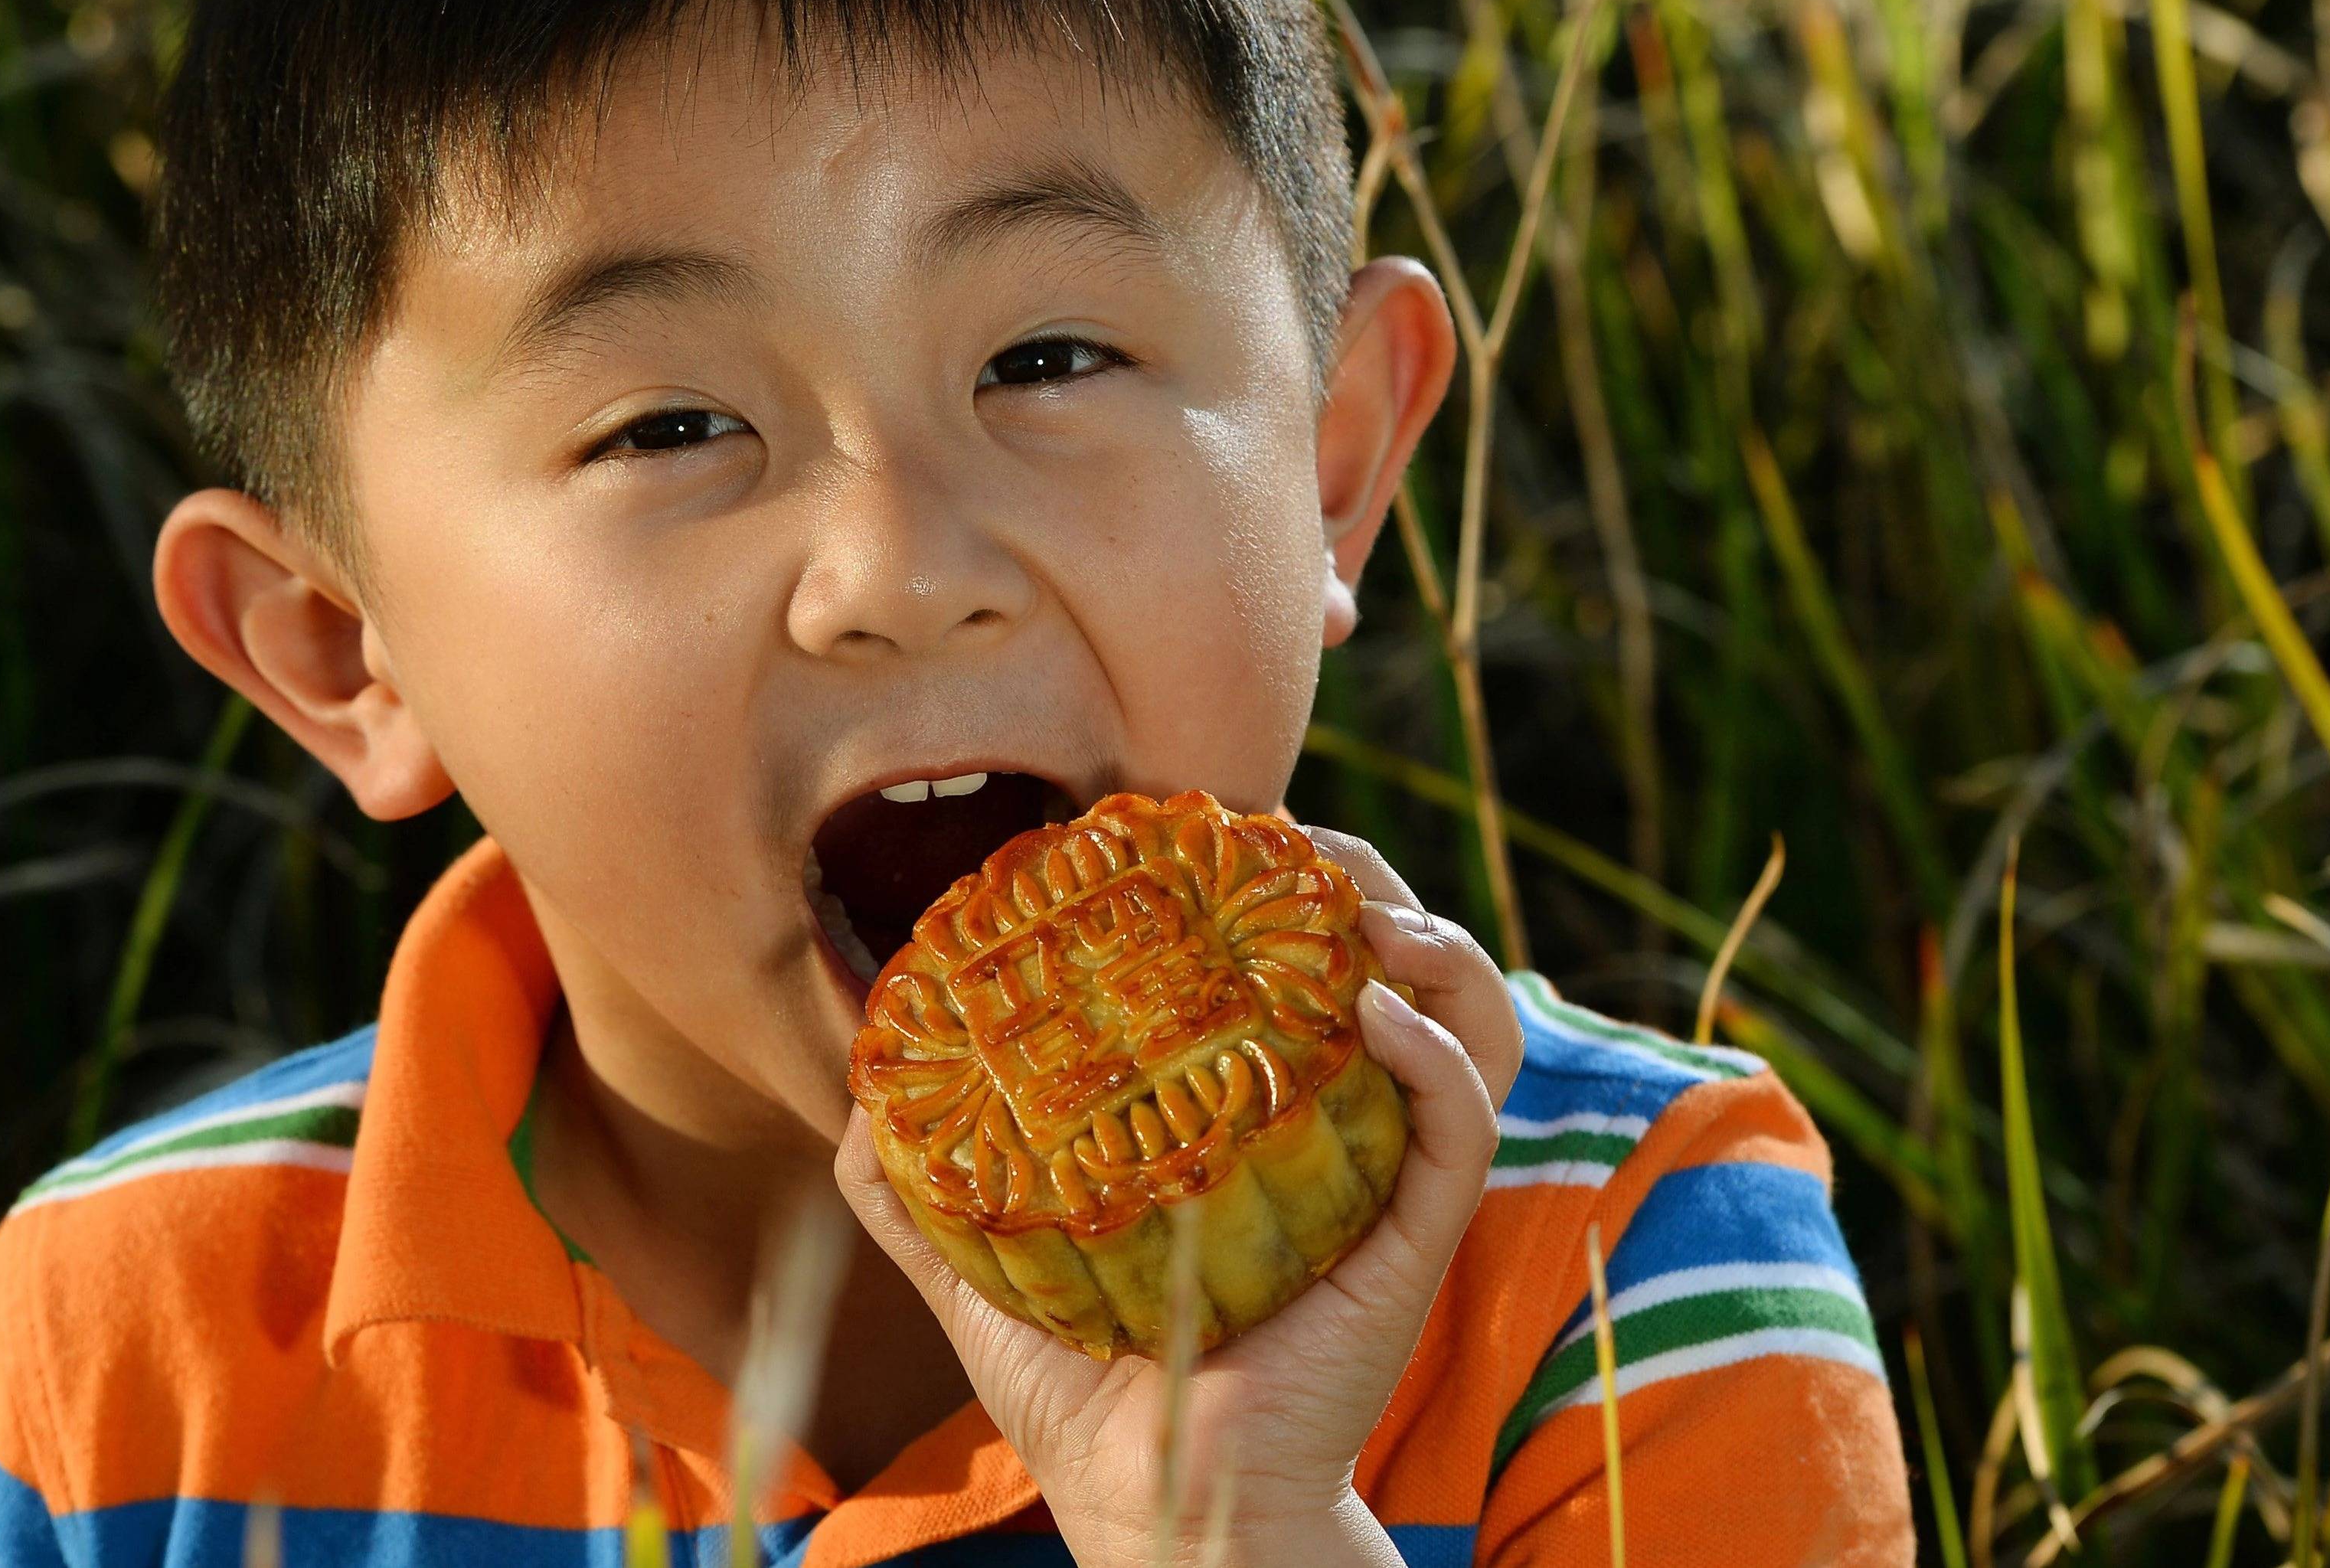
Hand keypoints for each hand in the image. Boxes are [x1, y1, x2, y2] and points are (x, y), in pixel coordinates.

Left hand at [833, 828, 1521, 1567]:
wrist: (1159, 1513)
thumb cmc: (1087, 1401)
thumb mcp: (983, 1272)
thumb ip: (920, 1186)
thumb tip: (864, 1092)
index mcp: (1255, 1121)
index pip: (1289, 968)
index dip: (1267, 883)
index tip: (1205, 830)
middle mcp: (1334, 1133)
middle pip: (1390, 962)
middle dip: (1354, 877)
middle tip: (1285, 836)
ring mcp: (1384, 1181)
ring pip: (1465, 1021)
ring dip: (1427, 939)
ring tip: (1358, 903)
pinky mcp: (1415, 1241)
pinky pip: (1461, 1123)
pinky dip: (1434, 1051)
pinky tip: (1369, 1007)